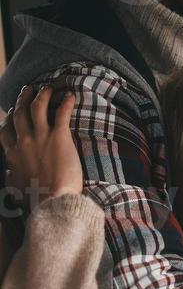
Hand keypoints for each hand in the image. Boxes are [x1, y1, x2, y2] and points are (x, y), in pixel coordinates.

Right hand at [0, 85, 82, 208]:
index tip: (12, 112)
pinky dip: (66, 102)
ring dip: (41, 95)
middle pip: (19, 113)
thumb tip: (8, 175)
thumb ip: (12, 179)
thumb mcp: (18, 189)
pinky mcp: (59, 136)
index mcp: (13, 155)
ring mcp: (41, 137)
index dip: (9, 118)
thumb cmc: (38, 198)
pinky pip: (61, 113)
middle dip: (22, 99)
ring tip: (46, 88)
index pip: (6, 130)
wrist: (55, 200)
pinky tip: (70, 95)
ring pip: (37, 107)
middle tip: (28, 90)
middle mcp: (23, 142)